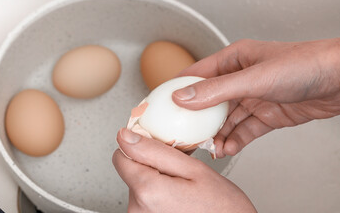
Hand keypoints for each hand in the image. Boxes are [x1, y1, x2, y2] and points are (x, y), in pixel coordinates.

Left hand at [113, 128, 256, 212]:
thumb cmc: (222, 207)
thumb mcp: (193, 169)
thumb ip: (155, 151)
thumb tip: (125, 136)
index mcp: (147, 191)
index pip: (120, 156)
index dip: (140, 147)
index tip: (159, 147)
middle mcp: (138, 209)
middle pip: (132, 170)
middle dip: (153, 165)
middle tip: (180, 171)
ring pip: (140, 184)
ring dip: (157, 180)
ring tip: (182, 187)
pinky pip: (146, 199)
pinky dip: (159, 193)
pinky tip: (178, 198)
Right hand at [172, 38, 339, 157]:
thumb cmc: (304, 65)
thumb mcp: (254, 78)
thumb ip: (217, 89)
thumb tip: (184, 97)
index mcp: (232, 60)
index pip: (196, 75)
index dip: (178, 90)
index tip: (163, 107)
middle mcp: (240, 78)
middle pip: (209, 101)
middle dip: (197, 120)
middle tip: (185, 135)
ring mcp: (253, 97)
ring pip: (226, 119)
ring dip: (216, 134)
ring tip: (208, 147)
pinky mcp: (267, 114)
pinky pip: (245, 130)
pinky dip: (235, 140)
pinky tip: (228, 148)